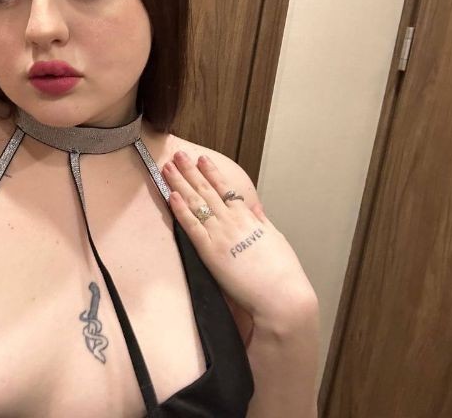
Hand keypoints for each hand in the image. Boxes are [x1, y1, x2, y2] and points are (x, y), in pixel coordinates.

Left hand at [162, 151, 315, 324]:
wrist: (282, 296)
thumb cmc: (282, 273)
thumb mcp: (275, 239)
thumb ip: (262, 222)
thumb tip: (256, 209)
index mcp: (249, 218)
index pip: (226, 188)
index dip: (212, 172)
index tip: (202, 159)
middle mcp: (233, 221)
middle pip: (207, 190)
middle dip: (190, 171)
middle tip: (178, 155)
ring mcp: (221, 234)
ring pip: (196, 202)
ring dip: (180, 183)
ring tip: (169, 167)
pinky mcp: (211, 252)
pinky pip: (191, 226)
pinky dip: (180, 209)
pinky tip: (171, 195)